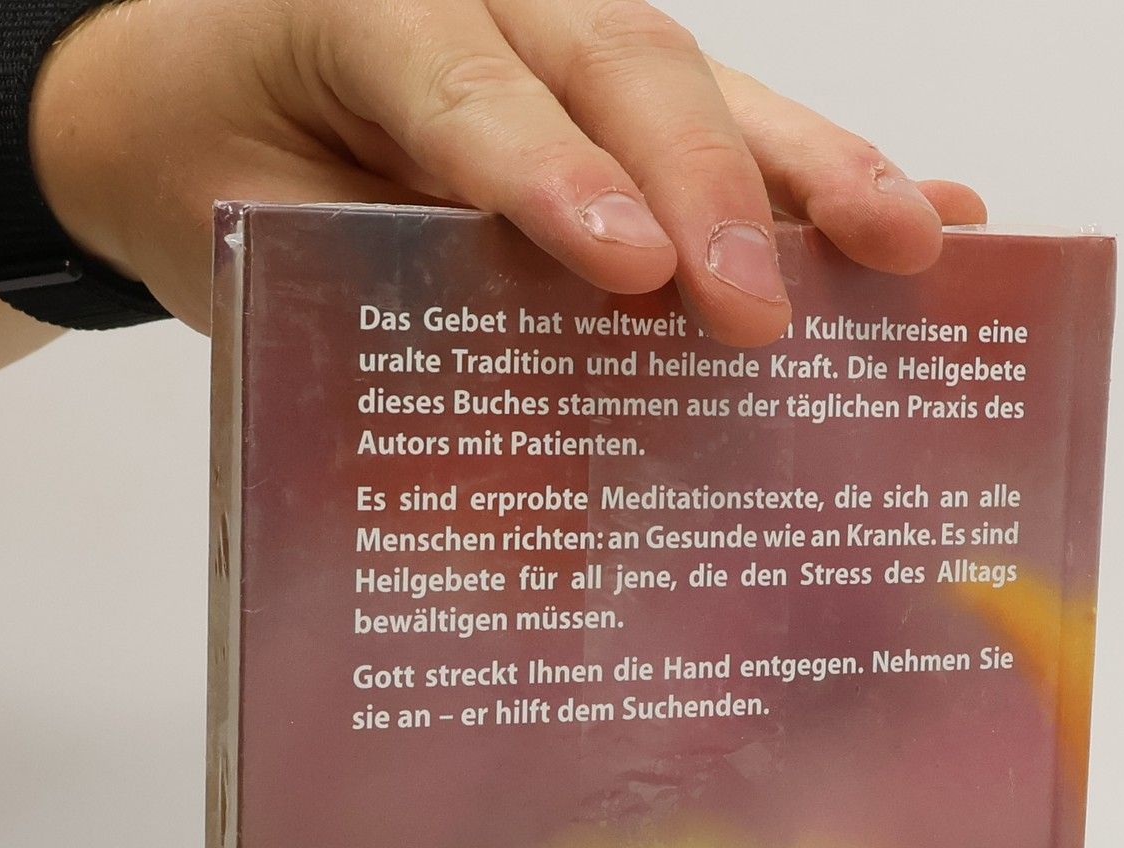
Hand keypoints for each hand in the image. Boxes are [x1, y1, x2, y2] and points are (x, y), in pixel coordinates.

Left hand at [31, 0, 985, 342]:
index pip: (466, 84)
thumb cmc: (220, 176)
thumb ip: (367, 346)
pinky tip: (934, 217)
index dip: (550, 174)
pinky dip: (824, 175)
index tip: (631, 270)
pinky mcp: (620, 92)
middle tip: (764, 313)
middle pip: (621, 63)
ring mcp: (565, 32)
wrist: (189, 102)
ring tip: (914, 246)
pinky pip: (732, 118)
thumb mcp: (253, 264)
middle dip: (709, 189)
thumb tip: (504, 521)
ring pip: (701, 80)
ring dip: (814, 172)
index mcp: (360, 13)